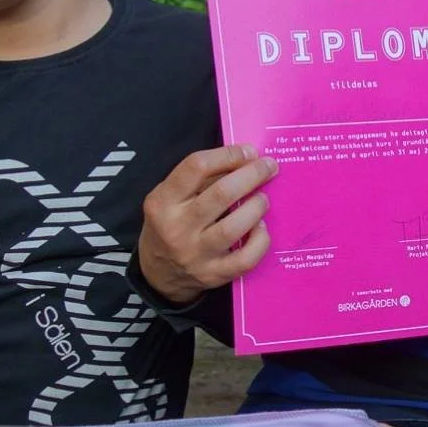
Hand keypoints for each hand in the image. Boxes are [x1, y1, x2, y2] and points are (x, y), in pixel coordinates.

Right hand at [137, 145, 276, 303]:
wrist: (158, 273)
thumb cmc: (169, 225)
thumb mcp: (170, 198)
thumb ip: (201, 179)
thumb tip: (245, 158)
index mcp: (163, 202)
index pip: (196, 167)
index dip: (228, 154)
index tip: (248, 151)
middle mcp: (177, 228)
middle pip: (222, 193)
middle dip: (252, 174)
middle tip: (268, 166)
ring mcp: (196, 254)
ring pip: (234, 226)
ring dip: (257, 206)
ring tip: (262, 198)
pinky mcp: (213, 275)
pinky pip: (246, 258)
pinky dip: (260, 240)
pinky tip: (261, 228)